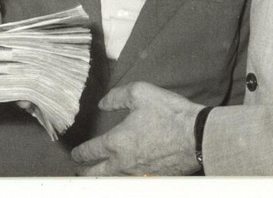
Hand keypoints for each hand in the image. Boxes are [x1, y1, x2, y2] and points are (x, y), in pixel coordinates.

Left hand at [71, 82, 203, 175]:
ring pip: (116, 178)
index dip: (79, 153)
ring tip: (101, 172)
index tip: (75, 154)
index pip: (90, 152)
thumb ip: (117, 97)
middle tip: (80, 170)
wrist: (197, 136)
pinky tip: (127, 172)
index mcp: (116, 142)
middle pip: (98, 172)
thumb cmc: (169, 113)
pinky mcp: (155, 177)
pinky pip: (134, 178)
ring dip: (105, 175)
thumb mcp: (140, 93)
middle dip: (86, 171)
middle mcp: (124, 162)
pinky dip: (125, 176)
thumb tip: (103, 103)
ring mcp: (140, 173)